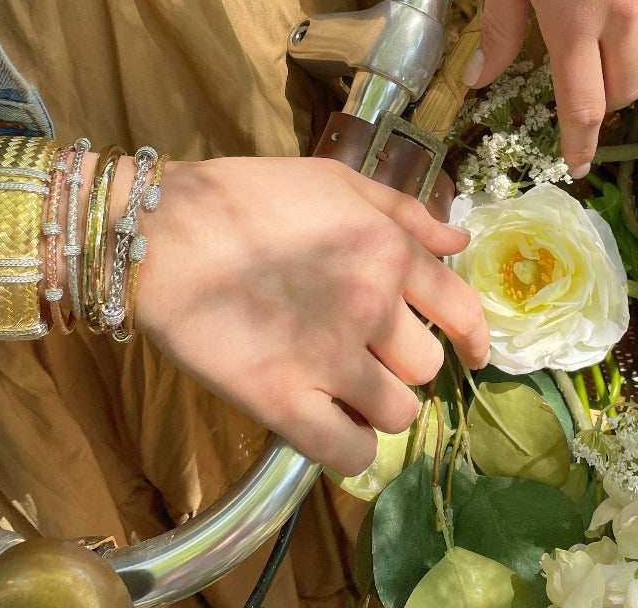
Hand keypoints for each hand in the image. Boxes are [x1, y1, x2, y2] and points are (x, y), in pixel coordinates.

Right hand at [135, 156, 488, 474]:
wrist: (162, 231)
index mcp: (389, 252)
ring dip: (381, 406)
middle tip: (373, 354)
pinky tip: (333, 425)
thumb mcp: (338, 182)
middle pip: (426, 368)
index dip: (475, 340)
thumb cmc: (250, 196)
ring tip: (349, 388)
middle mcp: (373, 308)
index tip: (472, 355)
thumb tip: (459, 243)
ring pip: (398, 414)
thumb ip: (405, 212)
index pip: (462, 311)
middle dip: (406, 364)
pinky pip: (350, 453)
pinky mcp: (282, 402)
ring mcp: (330, 359)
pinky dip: (352, 447)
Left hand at [468, 0, 637, 175]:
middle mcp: (627, 3)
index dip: (580, 140)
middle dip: (607, 87)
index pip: (582, 102)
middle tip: (594, 62)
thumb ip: (503, 23)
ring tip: (628, 17)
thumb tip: (481, 82)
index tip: (580, 163)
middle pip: (629, 84)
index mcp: (569, 8)